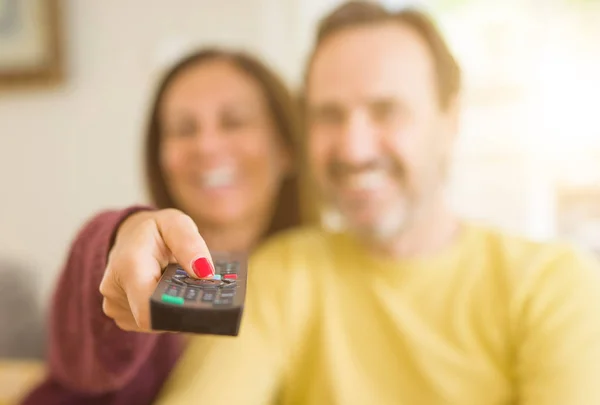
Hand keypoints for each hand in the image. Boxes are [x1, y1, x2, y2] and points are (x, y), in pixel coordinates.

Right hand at [99, 208, 213, 331]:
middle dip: (180, 309)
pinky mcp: (122, 316)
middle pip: (156, 319)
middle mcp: (115, 291)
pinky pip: (150, 324)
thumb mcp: (176, 223)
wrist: (131, 237)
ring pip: (156, 324)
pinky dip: (163, 312)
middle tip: (195, 290)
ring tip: (176, 286)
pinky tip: (165, 293)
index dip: (177, 313)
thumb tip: (205, 273)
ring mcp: (115, 307)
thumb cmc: (156, 230)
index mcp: (129, 267)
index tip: (200, 303)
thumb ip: (190, 244)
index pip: (149, 311)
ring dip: (172, 309)